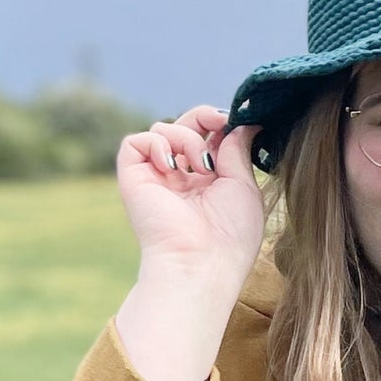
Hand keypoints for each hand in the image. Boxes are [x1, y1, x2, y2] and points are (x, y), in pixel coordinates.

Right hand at [116, 105, 266, 293]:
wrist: (201, 263)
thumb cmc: (230, 235)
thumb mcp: (244, 186)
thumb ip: (238, 150)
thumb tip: (246, 123)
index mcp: (207, 182)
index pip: (208, 137)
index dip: (219, 123)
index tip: (235, 121)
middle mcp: (180, 179)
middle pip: (183, 126)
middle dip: (202, 117)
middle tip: (218, 122)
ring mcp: (156, 179)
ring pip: (162, 130)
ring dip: (186, 137)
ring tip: (201, 166)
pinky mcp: (133, 180)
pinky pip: (135, 142)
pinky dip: (156, 143)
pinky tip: (172, 166)